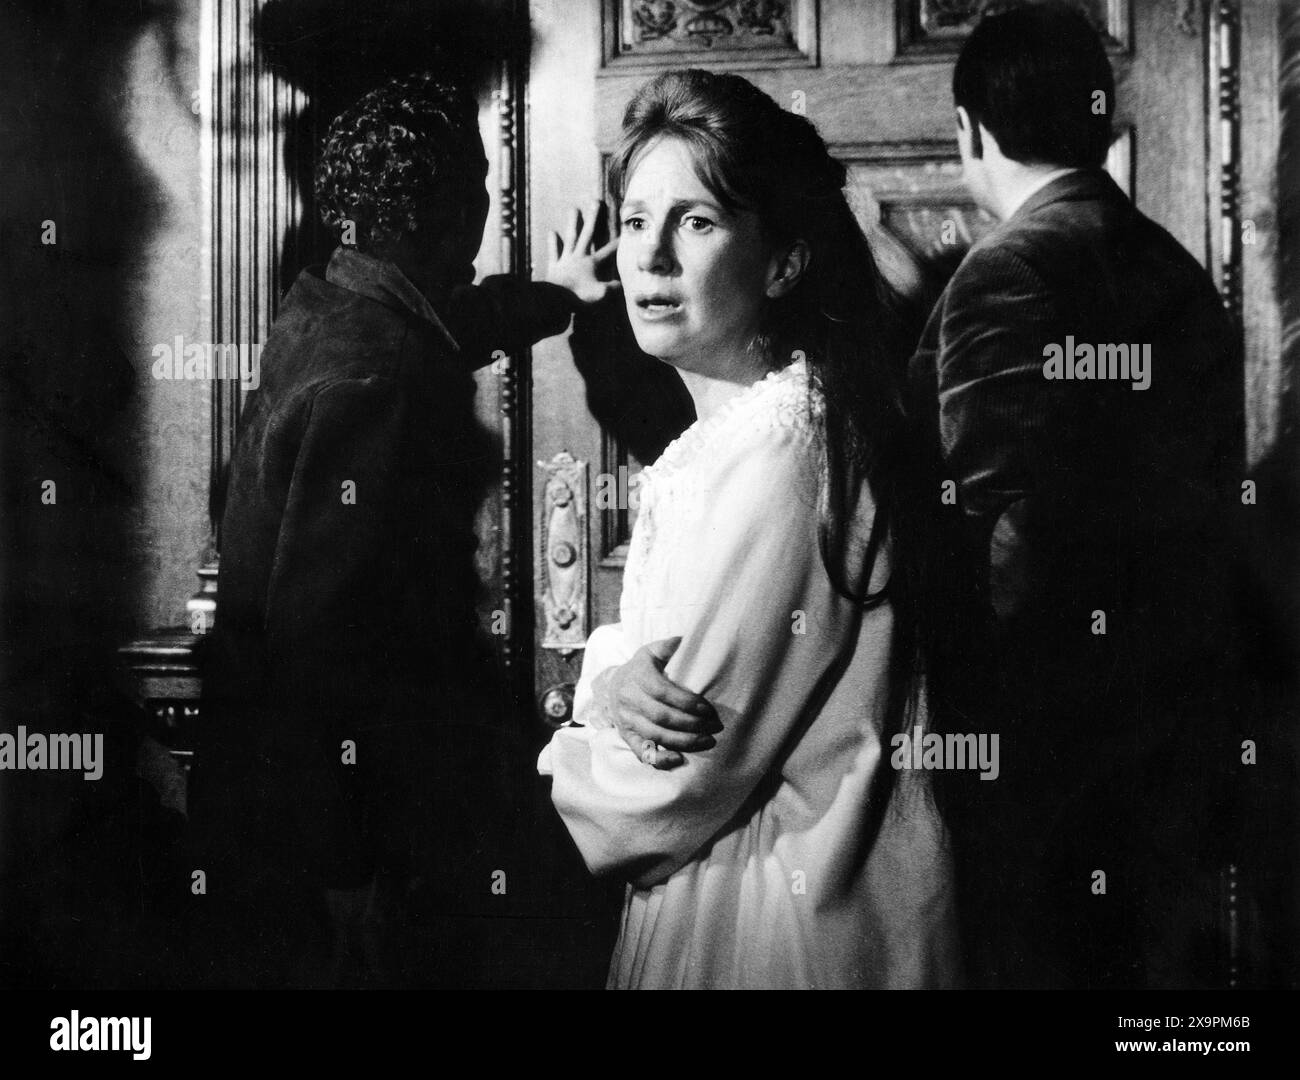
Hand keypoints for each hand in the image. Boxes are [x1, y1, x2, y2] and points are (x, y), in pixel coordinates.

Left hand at [545, 201, 619, 305]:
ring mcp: (565, 259)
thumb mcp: (601, 294)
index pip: (609, 251)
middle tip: (595, 201)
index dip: (618, 242)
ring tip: (573, 208)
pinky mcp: (554, 266)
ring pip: (570, 238)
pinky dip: (553, 242)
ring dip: (572, 223)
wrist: (557, 299)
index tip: (625, 230)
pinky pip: (553, 252)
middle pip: (587, 234)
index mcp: (592, 263)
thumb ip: (613, 288)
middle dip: (593, 218)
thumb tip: (623, 284)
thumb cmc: (580, 296)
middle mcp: (579, 257)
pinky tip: (551, 232)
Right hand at [597, 636, 720, 768]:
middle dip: (692, 724)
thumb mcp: (651, 651)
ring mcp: (627, 720)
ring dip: (684, 742)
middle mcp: (629, 699)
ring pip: (656, 735)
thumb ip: (668, 646)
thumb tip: (685, 640)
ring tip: (708, 741)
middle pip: (662, 717)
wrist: (612, 686)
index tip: (709, 709)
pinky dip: (659, 760)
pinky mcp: (627, 736)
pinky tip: (679, 759)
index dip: (687, 702)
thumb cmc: (641, 668)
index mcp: (637, 676)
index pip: (662, 692)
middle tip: (716, 727)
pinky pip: (641, 752)